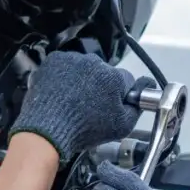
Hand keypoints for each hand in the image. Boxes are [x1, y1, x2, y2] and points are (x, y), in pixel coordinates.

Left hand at [9, 51, 145, 160]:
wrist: (48, 130)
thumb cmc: (83, 129)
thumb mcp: (122, 126)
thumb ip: (137, 107)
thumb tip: (141, 93)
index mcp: (114, 76)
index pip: (126, 80)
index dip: (119, 94)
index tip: (110, 104)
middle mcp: (94, 63)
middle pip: (104, 73)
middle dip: (100, 86)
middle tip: (89, 106)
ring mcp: (72, 60)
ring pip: (83, 68)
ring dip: (81, 79)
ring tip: (73, 101)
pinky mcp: (54, 61)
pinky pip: (64, 66)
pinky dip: (63, 76)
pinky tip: (62, 93)